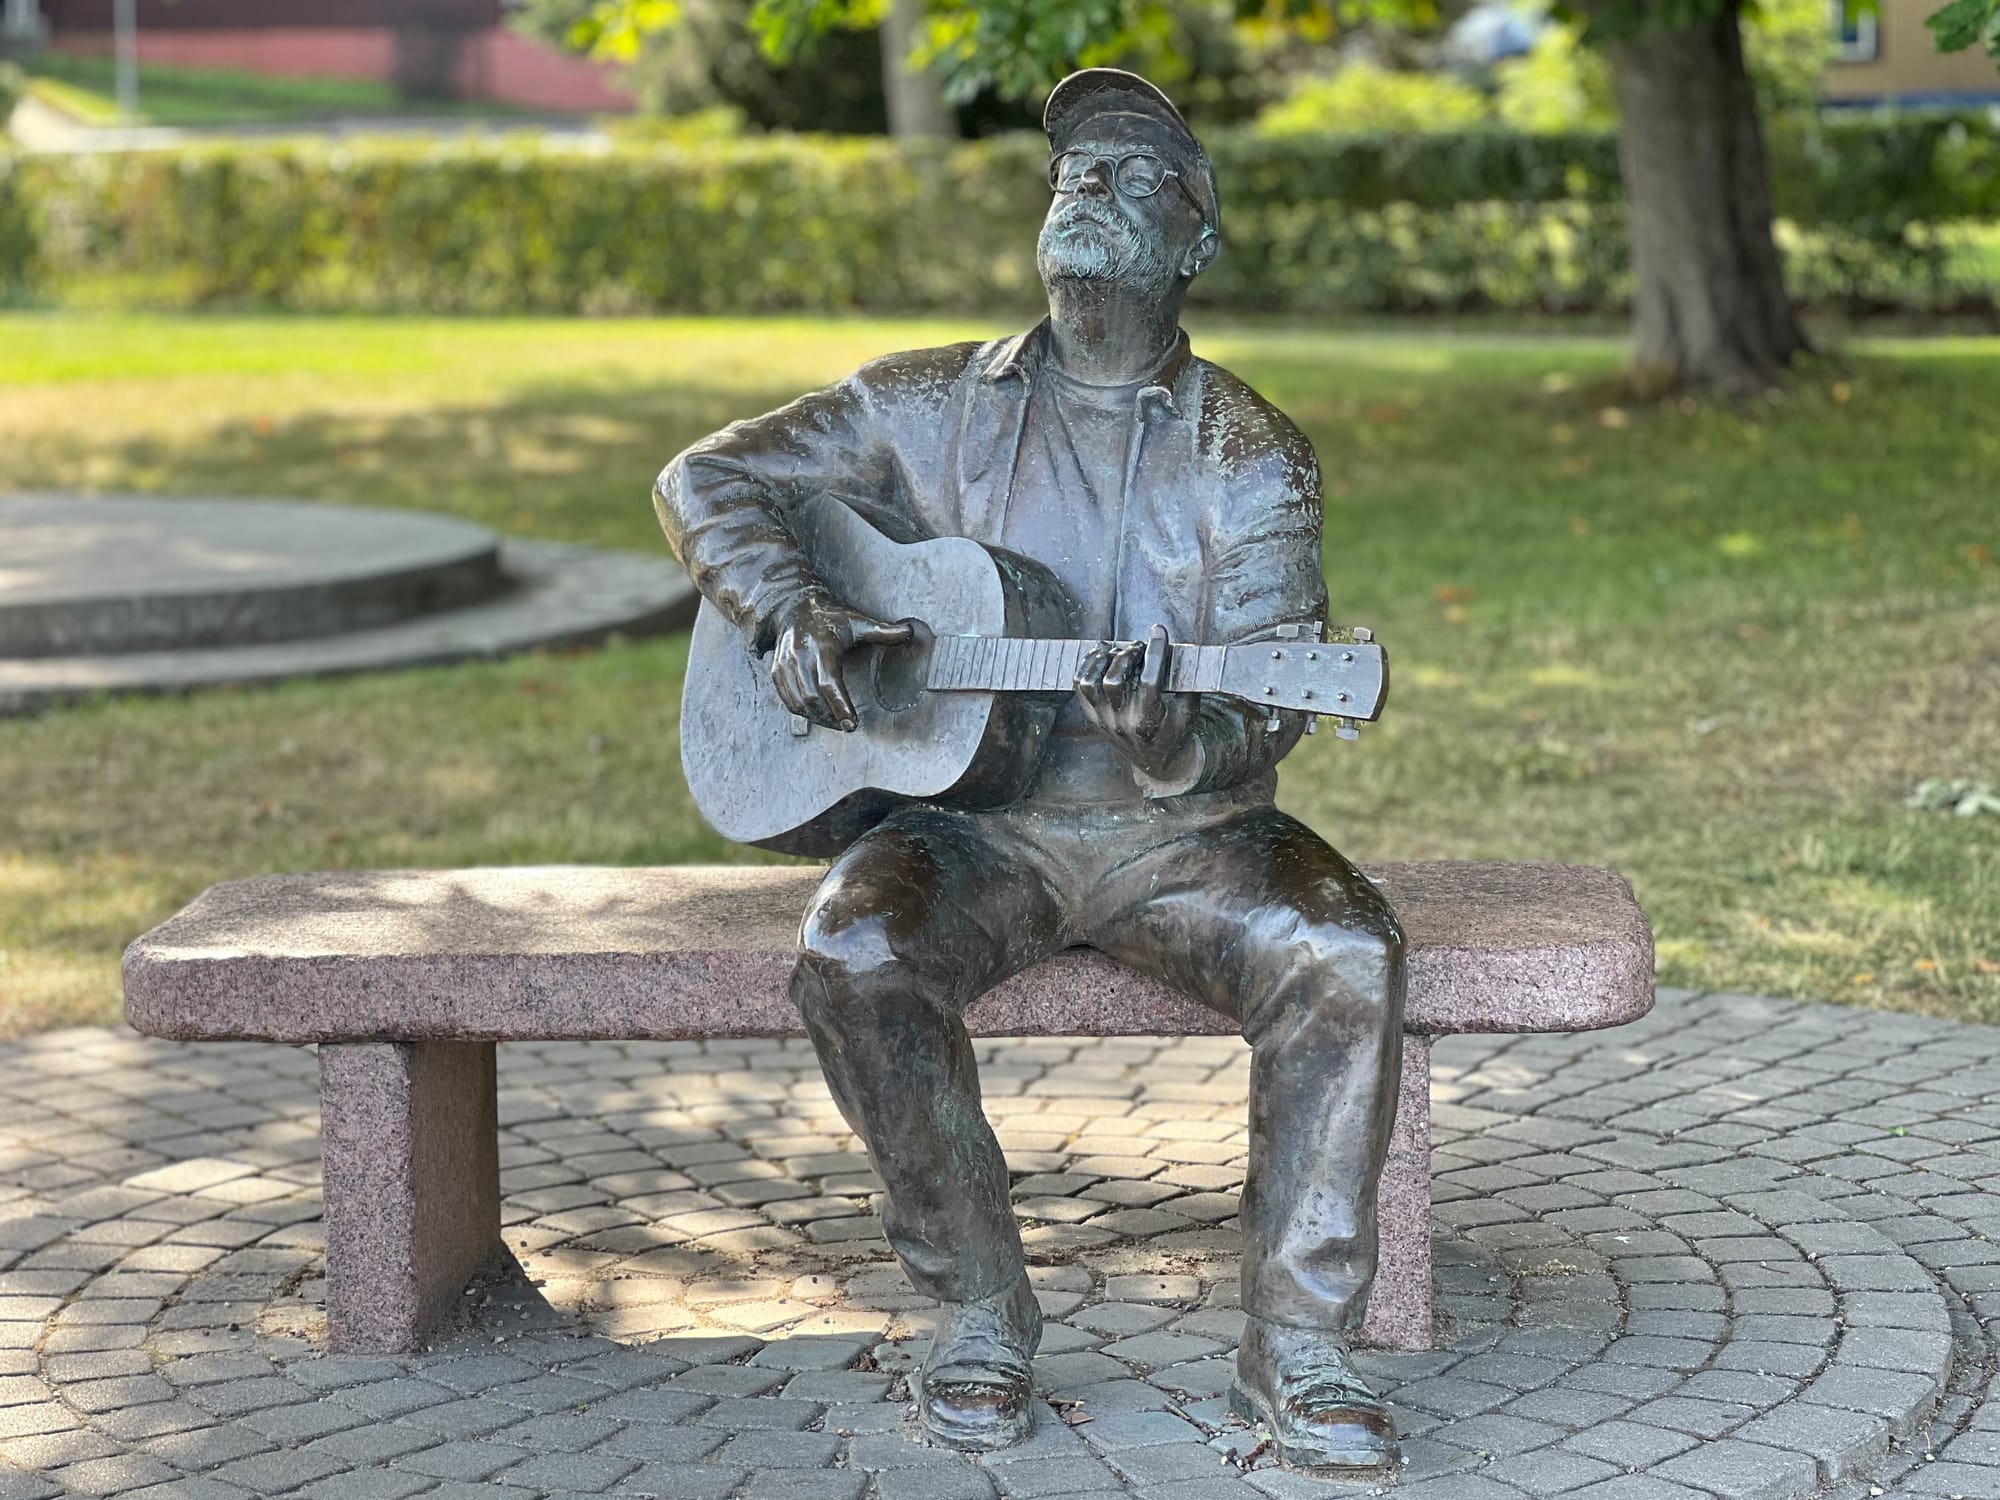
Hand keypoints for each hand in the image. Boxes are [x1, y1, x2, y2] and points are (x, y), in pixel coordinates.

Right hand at [768, 591, 912, 731]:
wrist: (795, 607)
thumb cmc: (830, 617)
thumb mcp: (858, 621)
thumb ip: (883, 631)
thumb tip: (909, 633)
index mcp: (822, 646)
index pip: (830, 683)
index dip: (841, 707)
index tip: (851, 725)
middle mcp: (800, 656)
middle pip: (813, 698)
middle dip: (830, 717)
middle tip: (846, 725)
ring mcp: (785, 664)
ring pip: (798, 703)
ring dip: (817, 718)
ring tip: (833, 722)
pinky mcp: (776, 670)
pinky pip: (786, 700)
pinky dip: (802, 712)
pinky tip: (817, 714)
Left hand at [1075, 624, 1195, 775]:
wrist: (1155, 763)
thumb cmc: (1175, 732)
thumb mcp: (1190, 713)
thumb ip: (1188, 683)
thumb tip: (1183, 648)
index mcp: (1149, 723)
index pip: (1151, 681)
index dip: (1155, 652)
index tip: (1159, 631)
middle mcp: (1121, 723)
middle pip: (1115, 680)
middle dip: (1128, 654)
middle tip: (1139, 645)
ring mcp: (1102, 721)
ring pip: (1090, 682)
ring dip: (1102, 658)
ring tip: (1117, 648)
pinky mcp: (1092, 717)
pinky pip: (1079, 686)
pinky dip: (1087, 665)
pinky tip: (1101, 654)